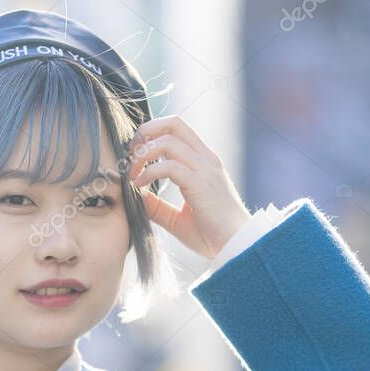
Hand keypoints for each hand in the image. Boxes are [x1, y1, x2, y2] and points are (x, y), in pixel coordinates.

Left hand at [126, 115, 251, 259]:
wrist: (238, 246)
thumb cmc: (212, 234)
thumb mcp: (177, 219)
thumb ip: (157, 207)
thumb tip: (136, 199)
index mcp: (202, 162)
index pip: (176, 130)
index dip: (152, 133)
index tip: (135, 154)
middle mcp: (205, 159)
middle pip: (174, 123)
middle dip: (146, 131)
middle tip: (131, 154)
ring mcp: (205, 169)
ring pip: (168, 141)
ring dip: (143, 153)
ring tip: (133, 173)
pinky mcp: (201, 184)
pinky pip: (169, 166)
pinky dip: (149, 172)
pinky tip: (140, 185)